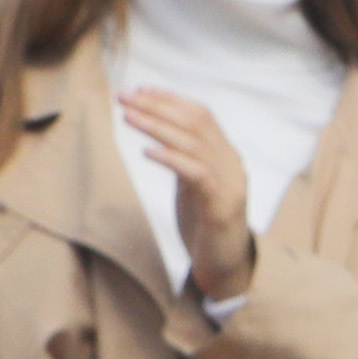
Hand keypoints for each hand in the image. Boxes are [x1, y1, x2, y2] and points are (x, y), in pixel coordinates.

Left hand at [115, 86, 257, 300]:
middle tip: (125, 98)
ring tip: (129, 117)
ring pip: (195, 144)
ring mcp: (230, 185)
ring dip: (158, 127)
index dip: (170, 99)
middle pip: (196, 123)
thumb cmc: (205, 228)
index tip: (140, 90)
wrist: (226, 268)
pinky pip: (197, 175)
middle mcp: (232, 165)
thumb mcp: (192, 186)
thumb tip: (159, 137)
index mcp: (226, 157)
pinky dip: (171, 159)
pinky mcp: (221, 208)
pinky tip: (148, 152)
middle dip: (158, 107)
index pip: (202, 116)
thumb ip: (184, 160)